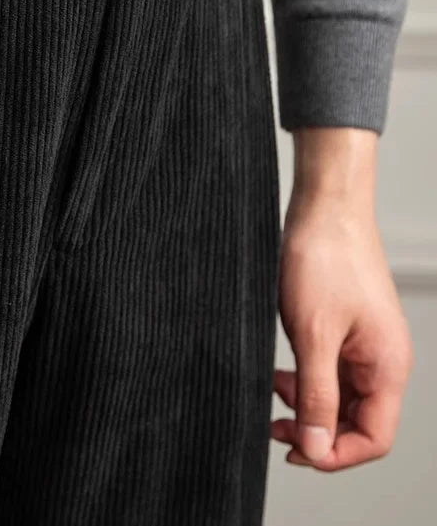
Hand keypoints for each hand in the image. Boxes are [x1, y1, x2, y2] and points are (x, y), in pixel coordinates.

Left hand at [271, 127, 413, 470]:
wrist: (324, 207)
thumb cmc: (324, 259)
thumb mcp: (312, 335)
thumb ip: (316, 395)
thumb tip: (315, 448)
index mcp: (387, 367)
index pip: (373, 438)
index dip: (333, 454)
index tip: (293, 449)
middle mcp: (382, 360)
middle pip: (356, 421)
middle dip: (317, 431)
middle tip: (274, 426)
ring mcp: (364, 343)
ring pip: (341, 396)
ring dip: (309, 404)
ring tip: (274, 392)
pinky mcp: (345, 326)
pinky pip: (330, 369)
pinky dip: (307, 378)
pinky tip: (282, 372)